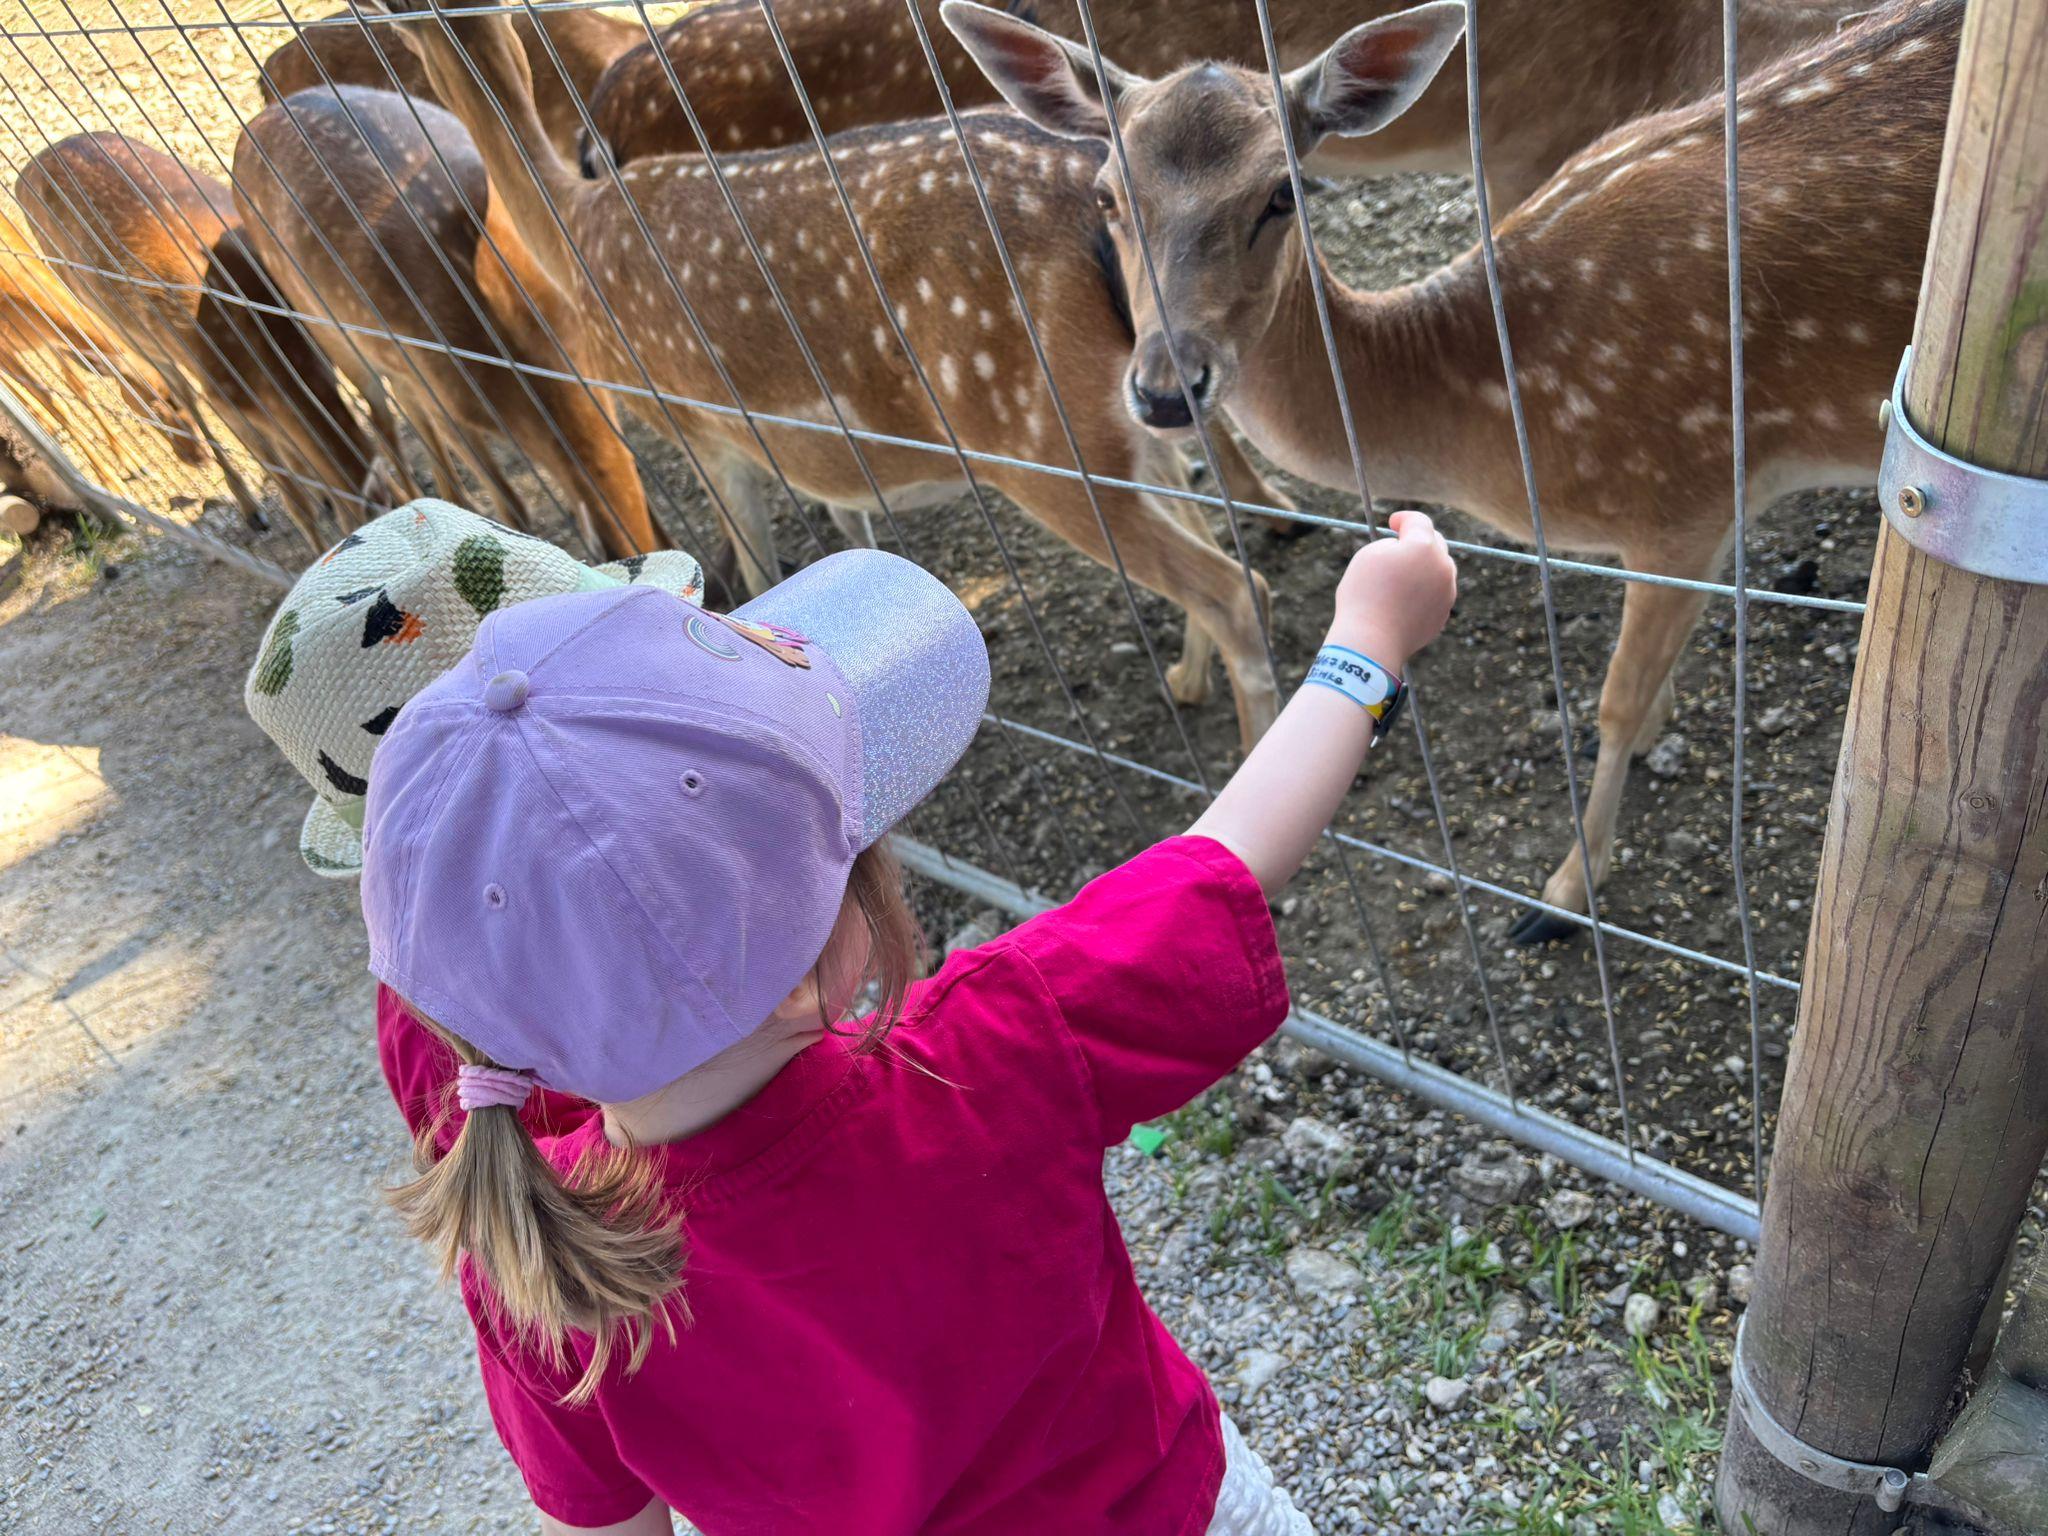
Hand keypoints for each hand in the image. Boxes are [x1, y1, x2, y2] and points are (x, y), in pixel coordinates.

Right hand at [1327, 510, 1456, 673]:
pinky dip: (1425, 589)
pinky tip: (1405, 597)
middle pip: (1435, 543)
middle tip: (1400, 545)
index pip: (1419, 521)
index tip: (1393, 522)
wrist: (1372, 641)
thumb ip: (1391, 544)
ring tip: (1403, 574)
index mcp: (1423, 547)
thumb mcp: (1368, 556)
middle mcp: (1442, 566)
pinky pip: (1437, 592)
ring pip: (1439, 569)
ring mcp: (1447, 591)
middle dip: (1418, 540)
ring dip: (1424, 566)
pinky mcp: (1444, 612)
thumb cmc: (1364, 596)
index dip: (1404, 518)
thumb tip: (1402, 550)